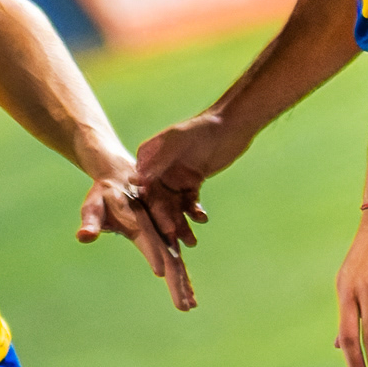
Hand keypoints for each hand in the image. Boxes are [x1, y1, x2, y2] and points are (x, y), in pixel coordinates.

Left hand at [77, 170, 195, 311]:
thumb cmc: (104, 195)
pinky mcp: (166, 241)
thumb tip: (83, 237)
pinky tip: (188, 297)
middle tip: (184, 306)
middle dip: (177, 281)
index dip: (154, 253)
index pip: (148, 238)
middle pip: (170, 256)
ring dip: (184, 284)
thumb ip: (90, 221)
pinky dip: (183, 280)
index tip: (161, 273)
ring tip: (190, 305)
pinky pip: (176, 262)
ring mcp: (164, 235)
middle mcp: (156, 228)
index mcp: (139, 220)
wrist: (122, 179)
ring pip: (177, 261)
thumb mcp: (94, 204)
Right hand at [134, 113, 246, 247]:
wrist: (230, 125)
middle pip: (159, 200)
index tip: (159, 226)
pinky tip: (201, 218)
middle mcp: (159, 169)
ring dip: (181, 222)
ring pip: (175, 205)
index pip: (145, 187)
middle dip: (167, 220)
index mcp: (149, 157)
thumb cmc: (201, 128)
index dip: (151, 208)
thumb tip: (137, 181)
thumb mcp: (177, 142)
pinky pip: (190, 203)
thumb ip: (158, 161)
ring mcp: (176, 176)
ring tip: (190, 241)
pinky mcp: (192, 182)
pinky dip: (195, 213)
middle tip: (174, 239)